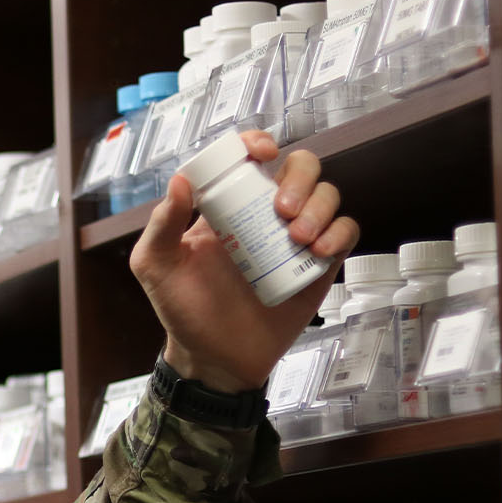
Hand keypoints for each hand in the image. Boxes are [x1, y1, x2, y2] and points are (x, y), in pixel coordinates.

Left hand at [128, 130, 359, 392]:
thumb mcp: (156, 267)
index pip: (249, 159)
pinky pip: (345, 232)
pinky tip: (319, 251)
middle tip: (282, 209)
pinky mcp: (319, 265)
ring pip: (326, 195)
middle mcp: (264, 215)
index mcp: (227, 207)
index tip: (262, 152)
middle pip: (299, 167)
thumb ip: (161, 225)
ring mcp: (295, 238)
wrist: (215, 359)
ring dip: (320, 205)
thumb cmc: (183, 312)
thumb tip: (179, 181)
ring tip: (298, 238)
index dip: (258, 143)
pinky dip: (339, 232)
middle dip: (299, 176)